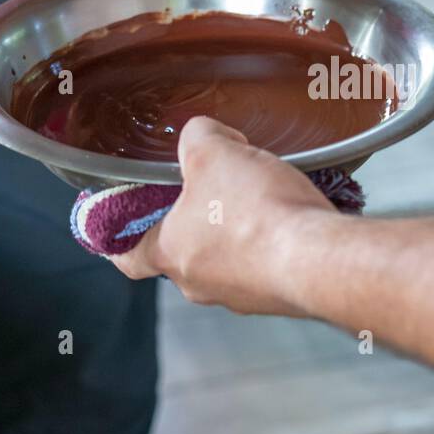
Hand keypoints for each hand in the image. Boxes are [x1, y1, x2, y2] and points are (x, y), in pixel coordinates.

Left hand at [112, 116, 337, 313]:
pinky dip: (268, 240)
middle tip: (206, 186)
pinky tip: (285, 212)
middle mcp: (200, 284)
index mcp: (169, 254)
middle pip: (179, 251)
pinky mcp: (278, 296)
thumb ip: (196, 137)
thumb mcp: (212, 151)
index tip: (113, 226)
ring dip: (233, 228)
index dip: (116, 238)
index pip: (127, 256)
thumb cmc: (257, 213)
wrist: (320, 259)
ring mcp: (241, 295)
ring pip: (224, 257)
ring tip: (254, 190)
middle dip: (190, 218)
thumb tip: (201, 137)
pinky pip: (262, 264)